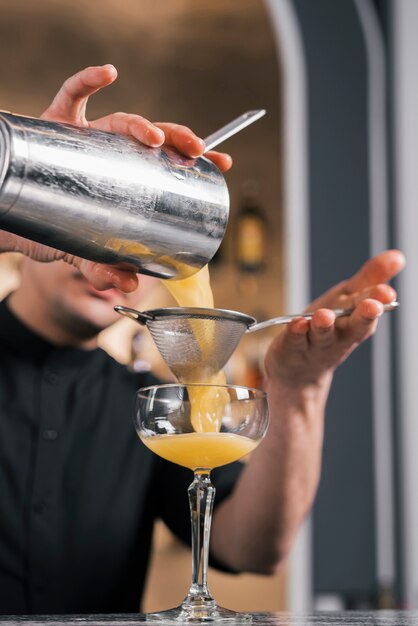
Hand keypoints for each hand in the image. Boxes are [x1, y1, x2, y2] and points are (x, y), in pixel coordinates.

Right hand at [2, 64, 232, 290]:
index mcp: (126, 178)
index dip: (196, 159)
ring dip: (141, 124)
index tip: (223, 164)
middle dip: (178, 138)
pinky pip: (71, 95)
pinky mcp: (55, 124)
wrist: (12, 221)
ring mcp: (86, 137)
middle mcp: (111, 154)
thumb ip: (102, 268)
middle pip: (152, 138)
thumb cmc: (51, 231)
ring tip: (154, 139)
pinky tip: (108, 73)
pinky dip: (87, 81)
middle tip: (197, 149)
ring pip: (120, 120)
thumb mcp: (81, 255)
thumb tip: (129, 285)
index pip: (167, 163)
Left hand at [264, 249, 404, 389]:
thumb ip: (370, 278)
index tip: (387, 292)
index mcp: (357, 320)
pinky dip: (296, 331)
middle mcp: (341, 335)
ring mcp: (316, 344)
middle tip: (373, 306)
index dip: (379, 299)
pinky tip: (297, 323)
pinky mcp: (292, 348)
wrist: (299, 372)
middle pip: (354, 326)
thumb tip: (397, 256)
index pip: (370, 308)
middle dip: (364, 316)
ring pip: (323, 334)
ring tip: (325, 316)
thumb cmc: (330, 329)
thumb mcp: (349, 299)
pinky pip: (294, 340)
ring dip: (324, 325)